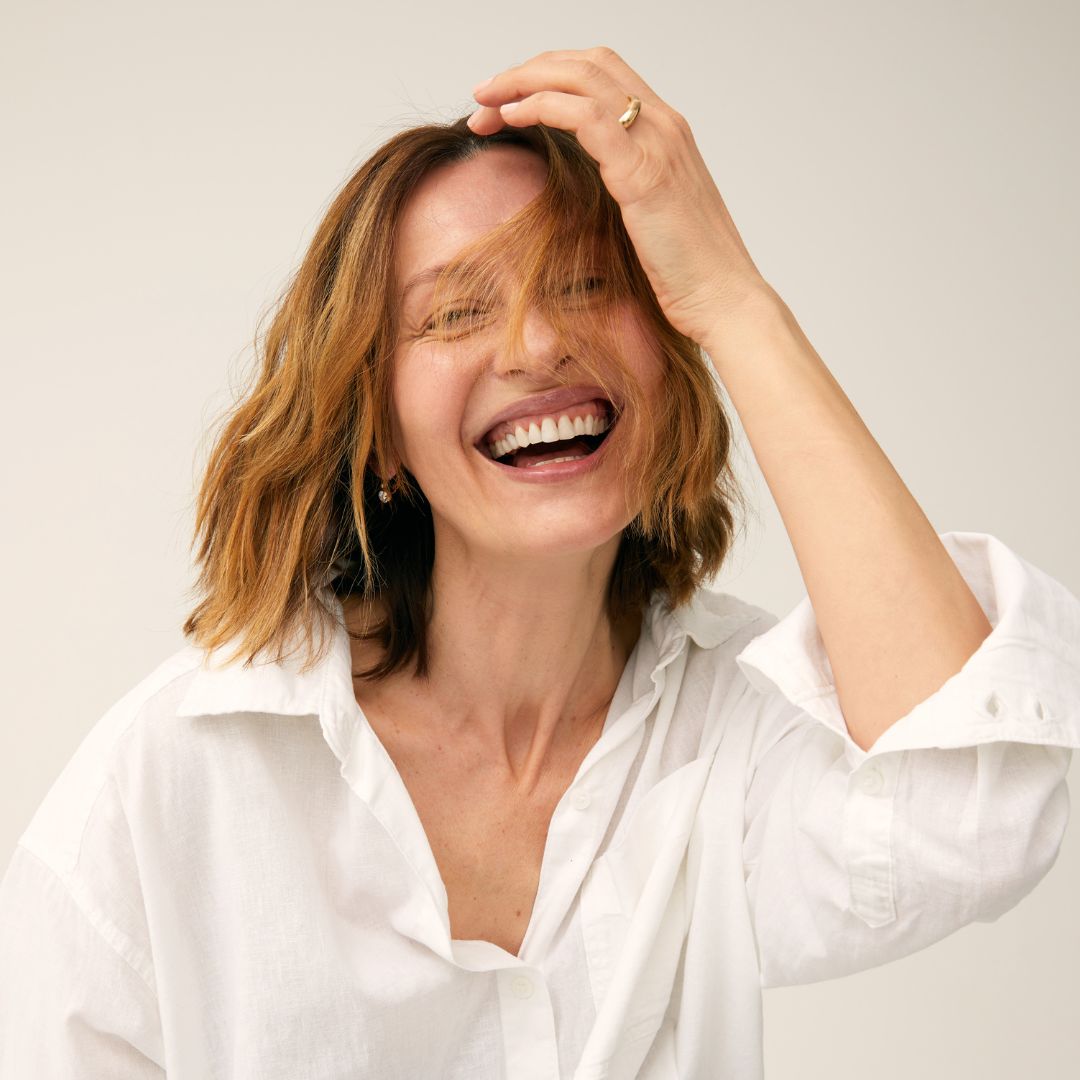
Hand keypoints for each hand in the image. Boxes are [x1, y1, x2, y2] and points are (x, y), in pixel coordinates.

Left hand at [468, 46, 776, 345]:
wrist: (726, 302)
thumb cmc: (691, 274)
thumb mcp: (654, 220)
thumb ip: (628, 192)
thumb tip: (591, 197)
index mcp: (667, 133)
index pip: (602, 73)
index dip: (550, 75)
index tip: (508, 99)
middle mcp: (665, 125)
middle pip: (586, 63)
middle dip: (526, 71)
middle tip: (483, 95)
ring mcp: (657, 144)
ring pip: (580, 79)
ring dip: (522, 84)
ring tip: (484, 106)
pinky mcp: (643, 173)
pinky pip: (583, 117)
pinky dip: (541, 108)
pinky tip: (512, 119)